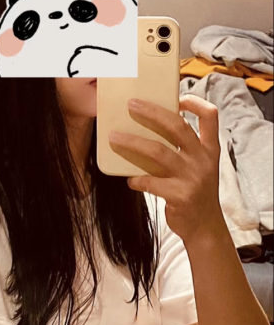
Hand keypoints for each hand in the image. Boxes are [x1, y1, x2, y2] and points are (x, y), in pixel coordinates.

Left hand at [108, 96, 224, 245]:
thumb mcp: (198, 167)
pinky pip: (151, 182)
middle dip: (152, 112)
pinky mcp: (181, 196)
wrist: (205, 228)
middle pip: (178, 126)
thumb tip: (148, 128)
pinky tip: (129, 179)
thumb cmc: (195, 191)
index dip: (195, 102)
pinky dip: (136, 179)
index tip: (177, 97)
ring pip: (158, 152)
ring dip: (133, 142)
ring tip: (113, 137)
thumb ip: (183, 149)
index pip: (210, 116)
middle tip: (131, 104)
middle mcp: (203, 160)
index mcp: (209, 149)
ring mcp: (193, 177)